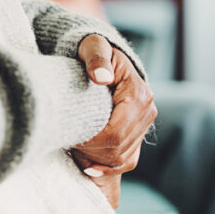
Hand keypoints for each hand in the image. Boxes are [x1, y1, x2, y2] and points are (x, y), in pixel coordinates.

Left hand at [71, 35, 156, 207]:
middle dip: (91, 152)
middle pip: (119, 148)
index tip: (70, 136)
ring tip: (74, 150)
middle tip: (67, 144)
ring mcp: (143, 125)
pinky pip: (126, 161)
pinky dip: (106, 167)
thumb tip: (101, 77)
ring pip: (122, 158)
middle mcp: (146, 111)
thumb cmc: (92, 49)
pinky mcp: (137, 134)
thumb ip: (96, 59)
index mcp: (138, 94)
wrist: (100, 56)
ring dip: (96, 161)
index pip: (116, 131)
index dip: (92, 140)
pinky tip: (87, 166)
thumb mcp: (92, 46)